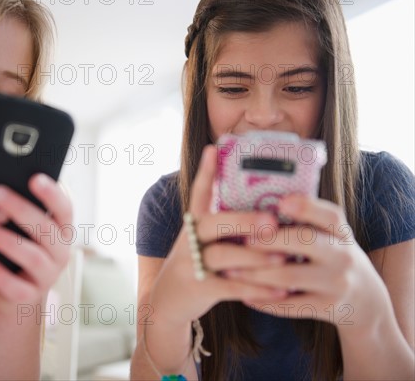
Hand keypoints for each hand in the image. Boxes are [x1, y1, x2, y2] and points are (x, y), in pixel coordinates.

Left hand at [0, 174, 72, 312]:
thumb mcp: (12, 225)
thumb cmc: (9, 246)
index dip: (52, 193)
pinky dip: (1, 275)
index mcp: (60, 229)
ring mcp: (48, 275)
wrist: (7, 289)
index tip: (34, 177)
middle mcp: (60, 251)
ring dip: (9, 242)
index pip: (64, 208)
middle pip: (47, 229)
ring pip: (34, 258)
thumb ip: (5, 203)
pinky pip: (18, 288)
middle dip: (21, 209)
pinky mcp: (30, 296)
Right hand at [150, 146, 288, 325]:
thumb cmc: (197, 264)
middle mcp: (190, 239)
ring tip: (283, 257)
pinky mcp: (199, 288)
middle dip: (243, 221)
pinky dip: (256, 289)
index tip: (213, 149)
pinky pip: (230, 288)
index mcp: (195, 223)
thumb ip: (225, 225)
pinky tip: (281, 290)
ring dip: (254, 257)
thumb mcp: (202, 240)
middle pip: (213, 224)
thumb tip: (268, 210)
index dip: (206, 171)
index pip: (199, 192)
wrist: (167, 301)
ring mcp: (192, 264)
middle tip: (271, 221)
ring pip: (222, 255)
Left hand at [228, 194, 390, 327]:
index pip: (329, 215)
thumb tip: (257, 201)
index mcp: (340, 232)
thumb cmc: (331, 256)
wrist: (364, 299)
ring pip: (289, 276)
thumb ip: (306, 220)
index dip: (306, 207)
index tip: (282, 202)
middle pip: (305, 241)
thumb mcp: (330, 236)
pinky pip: (289, 305)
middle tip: (243, 239)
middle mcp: (342, 255)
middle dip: (269, 239)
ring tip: (230, 270)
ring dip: (255, 273)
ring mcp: (337, 283)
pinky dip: (264, 300)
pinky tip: (244, 294)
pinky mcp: (327, 308)